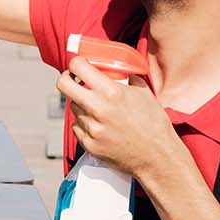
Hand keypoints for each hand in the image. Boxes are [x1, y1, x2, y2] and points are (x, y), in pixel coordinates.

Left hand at [57, 58, 183, 181]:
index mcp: (110, 91)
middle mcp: (97, 108)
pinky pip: (78, 126)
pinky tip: (101, 126)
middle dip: (67, 78)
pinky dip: (85, 123)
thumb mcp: (143, 92)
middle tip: (74, 80)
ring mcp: (91, 128)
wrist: (156, 156)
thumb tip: (115, 70)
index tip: (78, 66)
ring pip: (73, 107)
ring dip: (81, 104)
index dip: (76, 63)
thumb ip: (125, 78)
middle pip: (63, 85)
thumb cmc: (153, 123)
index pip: (77, 67)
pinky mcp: (89, 144)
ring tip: (99, 109)